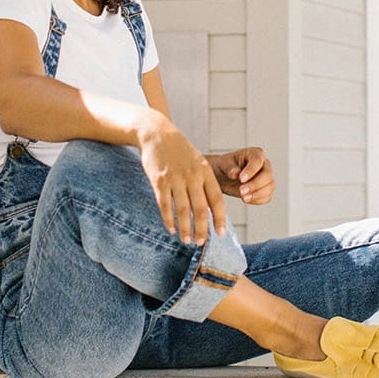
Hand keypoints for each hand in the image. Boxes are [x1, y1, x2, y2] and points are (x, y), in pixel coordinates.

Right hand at [136, 110, 226, 244]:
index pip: (216, 200)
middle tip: (201, 243)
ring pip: (183, 210)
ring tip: (187, 241)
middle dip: (201, 229)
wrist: (158, 134)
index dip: (219, 218)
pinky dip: (168, 219)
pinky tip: (171, 229)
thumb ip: (205, 184)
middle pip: (200, 208)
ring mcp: (175, 178)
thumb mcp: (199, 163)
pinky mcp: (159, 181)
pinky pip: (164, 205)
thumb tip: (211, 210)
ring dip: (185, 228)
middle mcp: (192, 176)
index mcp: (206, 172)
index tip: (220, 234)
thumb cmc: (181, 152)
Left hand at [208, 147, 274, 204]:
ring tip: (243, 198)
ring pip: (270, 187)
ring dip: (258, 194)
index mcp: (255, 154)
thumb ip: (230, 168)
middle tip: (241, 191)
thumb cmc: (224, 167)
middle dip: (255, 184)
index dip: (251, 170)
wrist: (223, 177)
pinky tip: (246, 199)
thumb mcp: (223, 164)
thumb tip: (236, 173)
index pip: (258, 161)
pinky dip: (258, 200)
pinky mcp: (265, 190)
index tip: (241, 179)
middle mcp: (264, 165)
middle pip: (267, 175)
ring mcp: (266, 178)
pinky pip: (267, 197)